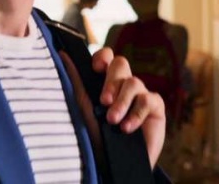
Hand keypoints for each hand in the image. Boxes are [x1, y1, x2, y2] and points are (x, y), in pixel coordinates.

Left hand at [59, 47, 165, 168]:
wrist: (117, 163)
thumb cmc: (97, 135)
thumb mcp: (84, 107)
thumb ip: (76, 81)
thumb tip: (63, 55)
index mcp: (106, 81)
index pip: (107, 57)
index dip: (103, 57)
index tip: (95, 68)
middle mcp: (123, 84)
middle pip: (121, 64)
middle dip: (111, 81)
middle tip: (103, 101)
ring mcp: (140, 94)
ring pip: (134, 82)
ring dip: (122, 101)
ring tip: (113, 120)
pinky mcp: (155, 107)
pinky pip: (148, 100)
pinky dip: (136, 114)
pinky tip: (127, 128)